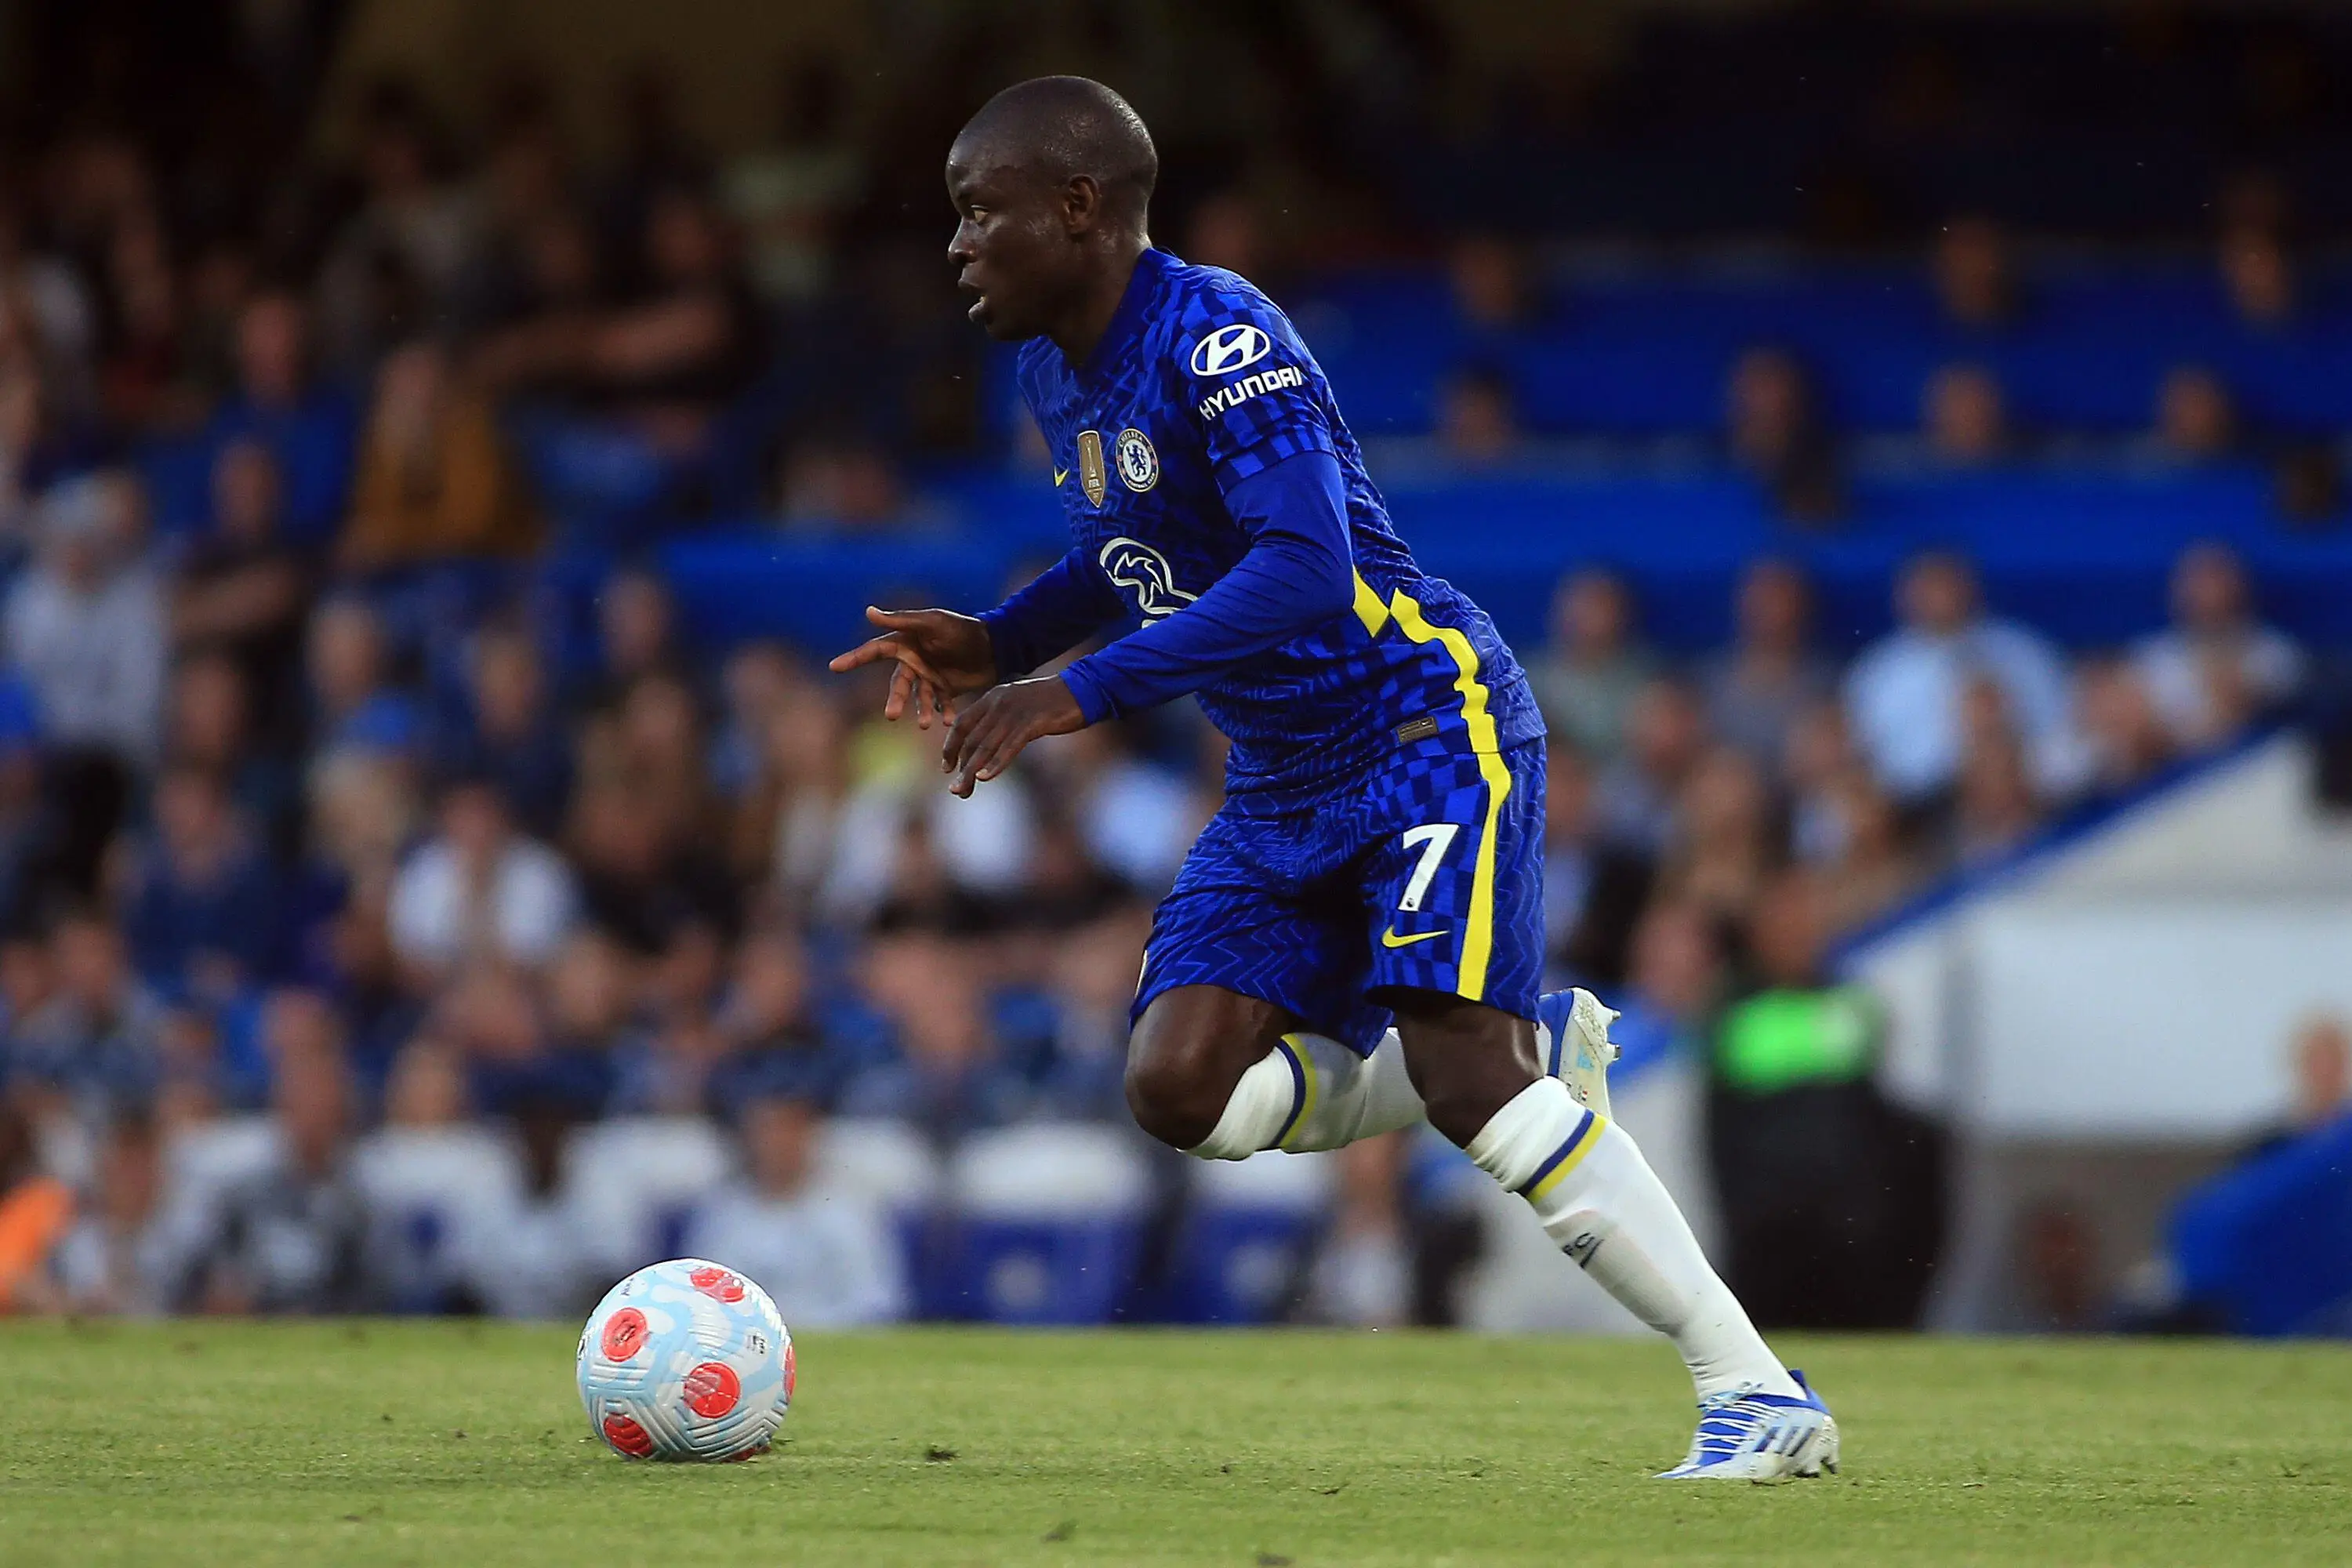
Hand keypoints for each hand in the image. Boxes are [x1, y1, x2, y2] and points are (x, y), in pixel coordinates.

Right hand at [827, 606, 998, 728]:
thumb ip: (903, 619)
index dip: (854, 658)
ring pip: (919, 697)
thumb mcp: (933, 622)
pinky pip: (940, 704)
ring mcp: (929, 676)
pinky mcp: (946, 688)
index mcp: (906, 642)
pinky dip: (944, 713)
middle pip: (898, 683)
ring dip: (921, 710)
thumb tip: (868, 611)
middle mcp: (914, 661)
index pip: (874, 651)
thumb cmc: (962, 628)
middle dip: (894, 699)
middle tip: (891, 716)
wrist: (996, 644)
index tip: (834, 666)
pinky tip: (948, 721)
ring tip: (926, 723)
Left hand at [939, 676, 1084, 796]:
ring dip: (971, 772)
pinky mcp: (1032, 723)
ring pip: (985, 747)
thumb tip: (985, 744)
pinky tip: (984, 778)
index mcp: (993, 697)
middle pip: (971, 739)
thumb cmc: (1052, 702)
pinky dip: (995, 764)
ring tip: (962, 791)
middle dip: (960, 767)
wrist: (1082, 689)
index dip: (951, 746)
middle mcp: (999, 702)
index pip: (962, 722)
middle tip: (955, 789)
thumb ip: (1000, 719)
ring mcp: (1015, 712)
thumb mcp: (1019, 705)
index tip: (947, 766)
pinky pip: (1008, 747)